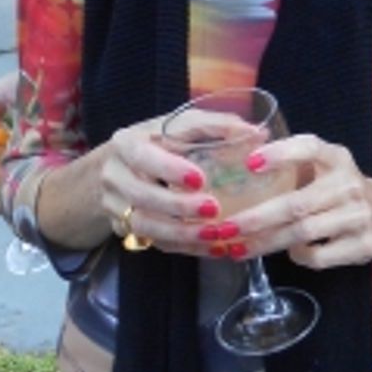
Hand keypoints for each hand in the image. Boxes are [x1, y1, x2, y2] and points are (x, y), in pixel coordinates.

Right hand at [95, 117, 215, 255]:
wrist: (120, 164)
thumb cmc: (159, 140)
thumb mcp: (182, 125)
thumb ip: (216, 126)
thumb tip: (257, 133)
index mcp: (127, 143)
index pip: (142, 157)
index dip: (169, 170)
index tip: (200, 179)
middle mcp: (114, 175)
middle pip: (141, 197)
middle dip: (178, 207)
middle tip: (214, 209)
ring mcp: (115, 205)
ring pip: (144, 226)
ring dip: (181, 233)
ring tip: (213, 234)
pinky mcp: (124, 228)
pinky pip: (154, 242)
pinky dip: (184, 246)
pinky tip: (211, 247)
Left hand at [225, 135, 371, 270]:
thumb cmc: (340, 188)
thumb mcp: (325, 168)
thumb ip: (292, 166)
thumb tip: (237, 168)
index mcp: (337, 158)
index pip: (310, 148)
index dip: (280, 154)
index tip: (250, 163)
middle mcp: (348, 185)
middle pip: (297, 203)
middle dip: (258, 217)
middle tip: (227, 227)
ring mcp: (357, 217)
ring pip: (304, 232)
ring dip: (267, 242)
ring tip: (238, 248)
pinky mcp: (361, 246)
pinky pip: (319, 255)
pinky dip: (297, 256)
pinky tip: (284, 253)